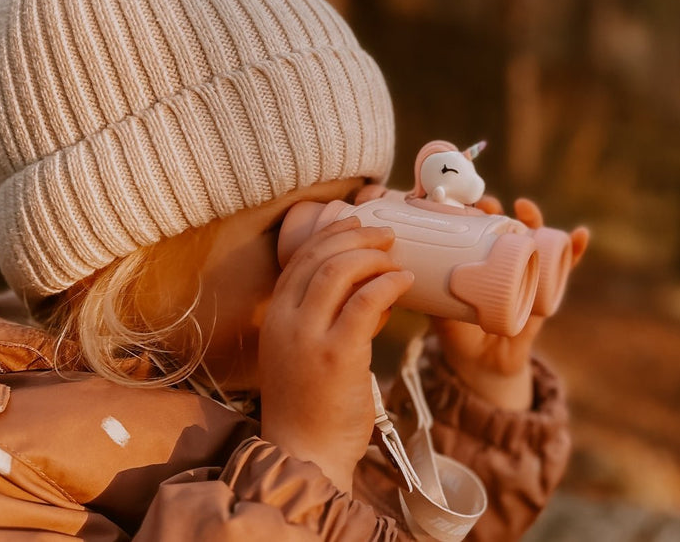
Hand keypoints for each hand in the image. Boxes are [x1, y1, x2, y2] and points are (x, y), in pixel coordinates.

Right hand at [257, 217, 413, 491]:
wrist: (305, 454)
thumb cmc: (312, 407)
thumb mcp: (308, 353)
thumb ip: (332, 319)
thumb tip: (373, 291)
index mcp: (274, 316)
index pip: (300, 258)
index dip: (331, 233)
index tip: (357, 224)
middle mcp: (284, 320)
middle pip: (319, 255)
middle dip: (356, 236)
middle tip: (386, 236)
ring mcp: (308, 336)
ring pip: (339, 270)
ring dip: (372, 256)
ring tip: (396, 258)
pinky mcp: (337, 355)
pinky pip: (364, 302)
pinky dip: (388, 284)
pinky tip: (405, 282)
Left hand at [433, 197, 588, 410]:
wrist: (485, 367)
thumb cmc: (459, 335)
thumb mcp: (442, 315)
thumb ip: (433, 299)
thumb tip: (413, 277)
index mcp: (477, 261)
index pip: (475, 228)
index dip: (471, 212)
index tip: (461, 203)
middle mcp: (503, 261)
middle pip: (503, 226)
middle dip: (499, 211)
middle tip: (488, 206)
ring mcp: (527, 273)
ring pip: (535, 238)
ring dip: (534, 219)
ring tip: (525, 208)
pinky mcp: (545, 291)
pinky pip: (564, 268)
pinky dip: (574, 250)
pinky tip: (580, 235)